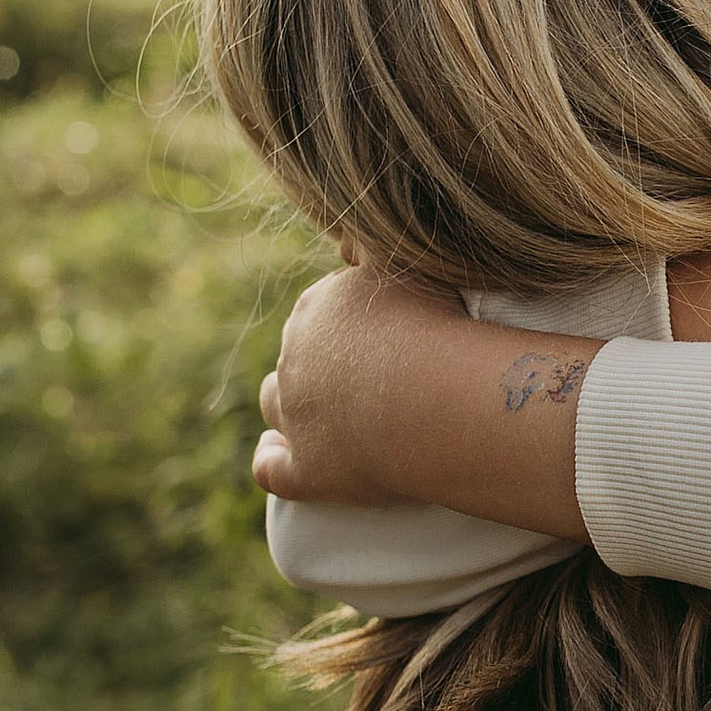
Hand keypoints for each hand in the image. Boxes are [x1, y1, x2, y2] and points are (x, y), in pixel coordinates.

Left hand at [256, 264, 494, 507]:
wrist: (440, 396)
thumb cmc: (436, 325)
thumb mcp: (407, 264)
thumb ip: (373, 246)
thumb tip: (348, 242)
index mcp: (318, 310)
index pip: (320, 313)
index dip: (345, 326)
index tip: (377, 337)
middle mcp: (296, 360)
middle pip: (299, 356)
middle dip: (321, 364)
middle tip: (366, 377)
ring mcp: (298, 416)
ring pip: (277, 403)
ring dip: (290, 405)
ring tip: (314, 411)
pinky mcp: (308, 468)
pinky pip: (272, 468)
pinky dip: (270, 457)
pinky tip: (273, 451)